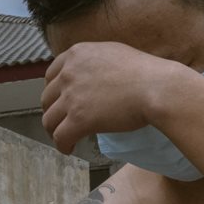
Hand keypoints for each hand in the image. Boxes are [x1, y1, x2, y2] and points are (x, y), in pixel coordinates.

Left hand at [40, 42, 178, 153]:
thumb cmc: (145, 73)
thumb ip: (96, 62)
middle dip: (53, 112)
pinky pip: (60, 136)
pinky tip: (69, 149)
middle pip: (47, 98)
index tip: (61, 102)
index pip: (51, 75)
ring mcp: (72, 97)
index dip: (54, 91)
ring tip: (65, 139)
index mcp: (77, 54)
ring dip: (55, 130)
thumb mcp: (113, 54)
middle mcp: (69, 73)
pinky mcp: (79, 119)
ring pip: (49, 119)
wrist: (156, 87)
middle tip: (62, 122)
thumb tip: (97, 74)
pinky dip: (62, 145)